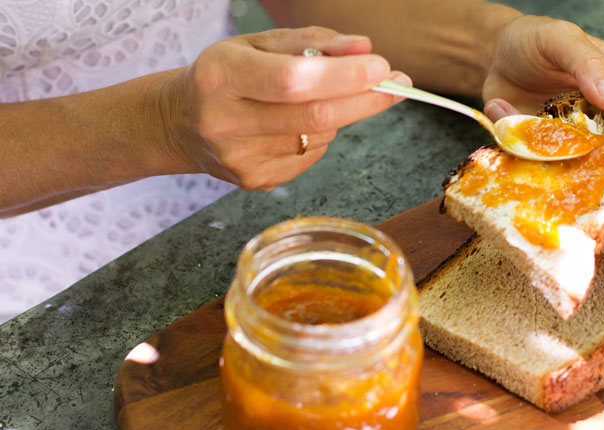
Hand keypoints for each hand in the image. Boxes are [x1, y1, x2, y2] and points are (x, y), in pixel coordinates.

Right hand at [159, 27, 410, 189]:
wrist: (176, 123)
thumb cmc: (225, 75)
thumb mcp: (257, 44)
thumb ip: (312, 42)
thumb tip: (364, 49)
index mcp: (221, 76)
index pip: (292, 80)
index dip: (343, 76)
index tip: (381, 67)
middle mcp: (226, 121)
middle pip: (315, 116)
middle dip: (365, 99)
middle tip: (397, 84)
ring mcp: (241, 159)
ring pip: (320, 136)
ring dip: (339, 114)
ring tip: (317, 98)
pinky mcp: (255, 181)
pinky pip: (311, 156)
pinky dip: (320, 136)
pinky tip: (294, 124)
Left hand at [480, 16, 603, 162]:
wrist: (496, 54)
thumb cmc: (537, 41)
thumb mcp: (562, 38)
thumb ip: (589, 62)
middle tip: (580, 162)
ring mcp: (583, 146)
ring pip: (592, 180)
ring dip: (564, 170)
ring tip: (534, 138)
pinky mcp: (551, 158)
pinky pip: (546, 175)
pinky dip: (524, 155)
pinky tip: (506, 119)